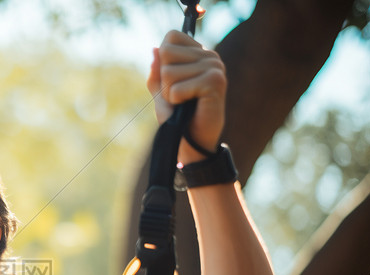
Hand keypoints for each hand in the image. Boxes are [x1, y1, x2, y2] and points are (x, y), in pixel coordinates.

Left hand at [147, 30, 226, 164]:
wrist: (193, 143)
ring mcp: (215, 67)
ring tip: (186, 103)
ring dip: (170, 93)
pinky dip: (176, 101)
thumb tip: (155, 49)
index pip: (170, 37)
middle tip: (180, 96)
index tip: (174, 81)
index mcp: (199, 54)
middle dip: (165, 81)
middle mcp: (210, 56)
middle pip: (166, 53)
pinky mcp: (215, 81)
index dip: (163, 61)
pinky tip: (191, 107)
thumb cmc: (178, 118)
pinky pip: (176, 88)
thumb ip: (156, 72)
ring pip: (169, 72)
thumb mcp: (161, 92)